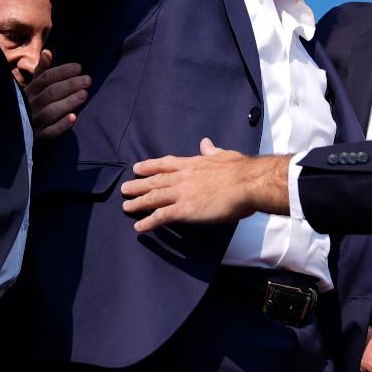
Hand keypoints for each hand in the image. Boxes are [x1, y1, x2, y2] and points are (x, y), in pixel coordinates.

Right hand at [23, 51, 88, 141]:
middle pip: (50, 93)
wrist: (13, 136)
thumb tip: (48, 51)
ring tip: (84, 94)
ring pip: (50, 111)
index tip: (79, 68)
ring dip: (68, 102)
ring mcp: (32, 123)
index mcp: (29, 92)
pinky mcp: (36, 139)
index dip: (62, 72)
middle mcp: (29, 106)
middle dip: (69, 85)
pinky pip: (49, 133)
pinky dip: (61, 125)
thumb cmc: (29, 106)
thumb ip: (41, 72)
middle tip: (88, 80)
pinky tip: (74, 118)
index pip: (45, 78)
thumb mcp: (33, 89)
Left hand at [121, 138, 288, 230]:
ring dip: (138, 202)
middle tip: (125, 188)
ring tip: (126, 206)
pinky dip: (149, 222)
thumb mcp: (225, 154)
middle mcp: (183, 177)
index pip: (166, 164)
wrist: (247, 183)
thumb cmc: (241, 169)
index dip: (150, 166)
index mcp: (193, 163)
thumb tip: (206, 143)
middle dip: (138, 184)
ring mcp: (182, 193)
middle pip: (155, 181)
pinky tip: (139, 228)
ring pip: (153, 198)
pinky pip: (161, 217)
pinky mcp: (184, 210)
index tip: (138, 167)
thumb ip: (212, 151)